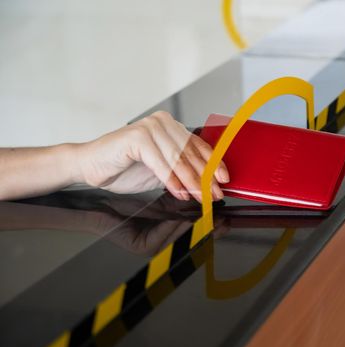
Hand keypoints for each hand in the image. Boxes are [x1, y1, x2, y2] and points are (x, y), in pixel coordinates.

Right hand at [76, 111, 228, 201]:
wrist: (91, 166)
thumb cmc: (125, 167)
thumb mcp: (163, 170)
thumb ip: (182, 170)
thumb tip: (208, 183)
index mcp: (171, 126)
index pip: (198, 145)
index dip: (214, 164)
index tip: (224, 180)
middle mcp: (162, 122)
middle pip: (190, 153)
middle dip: (205, 177)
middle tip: (214, 194)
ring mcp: (149, 127)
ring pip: (178, 159)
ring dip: (191, 182)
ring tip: (200, 197)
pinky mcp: (136, 137)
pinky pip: (161, 163)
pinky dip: (171, 180)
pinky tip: (180, 193)